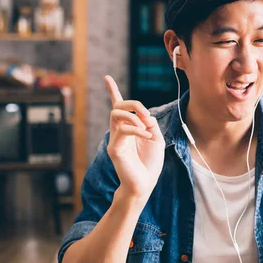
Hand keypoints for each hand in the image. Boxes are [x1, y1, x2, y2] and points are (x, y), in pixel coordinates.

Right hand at [104, 75, 164, 200]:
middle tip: (148, 116)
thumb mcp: (156, 138)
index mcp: (128, 128)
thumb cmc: (150, 163)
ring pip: (116, 115)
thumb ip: (150, 123)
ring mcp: (114, 140)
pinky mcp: (114, 149)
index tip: (107, 77)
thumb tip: (143, 115)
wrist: (144, 184)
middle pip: (118, 106)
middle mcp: (118, 132)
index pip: (118, 107)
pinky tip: (147, 137)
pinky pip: (123, 130)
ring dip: (134, 117)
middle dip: (134, 104)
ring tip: (147, 128)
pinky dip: (138, 130)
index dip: (112, 91)